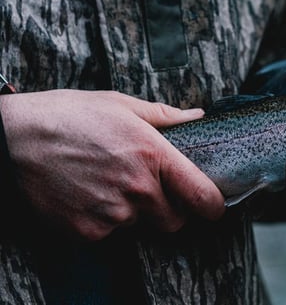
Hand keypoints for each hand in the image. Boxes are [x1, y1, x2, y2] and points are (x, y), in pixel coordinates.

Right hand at [0, 90, 224, 239]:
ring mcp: (112, 213)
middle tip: (148, 189)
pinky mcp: (87, 231)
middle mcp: (138, 189)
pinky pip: (108, 233)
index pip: (203, 197)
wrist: (13, 139)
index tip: (211, 205)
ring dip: (131, 212)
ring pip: (140, 225)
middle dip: (168, 209)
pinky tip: (87, 195)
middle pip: (174, 220)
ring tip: (106, 183)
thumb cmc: (69, 115)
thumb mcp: (120, 104)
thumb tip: (196, 114)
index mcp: (154, 155)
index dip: (213, 205)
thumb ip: (165, 116)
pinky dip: (103, 220)